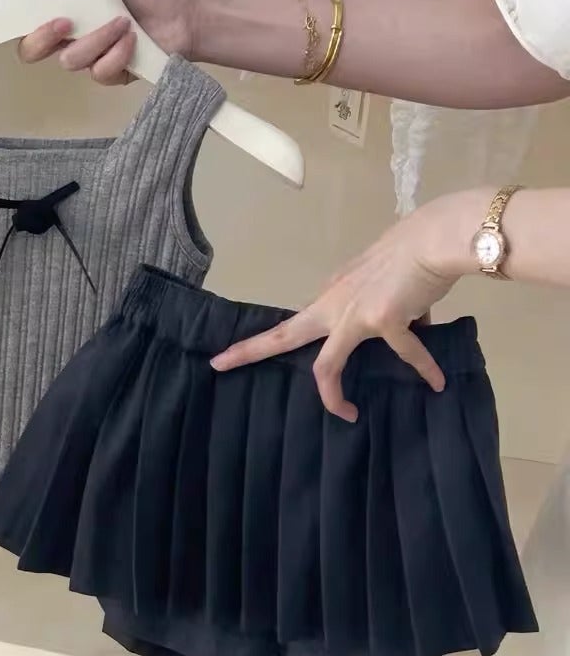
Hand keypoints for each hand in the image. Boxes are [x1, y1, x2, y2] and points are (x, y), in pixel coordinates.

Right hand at [13, 0, 202, 85]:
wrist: (189, 11)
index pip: (21, 5)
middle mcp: (68, 29)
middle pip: (29, 47)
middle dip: (39, 38)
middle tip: (63, 23)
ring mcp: (87, 53)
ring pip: (67, 61)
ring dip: (95, 41)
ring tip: (122, 22)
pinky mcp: (107, 73)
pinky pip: (96, 73)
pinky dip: (115, 55)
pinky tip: (131, 40)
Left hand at [208, 195, 482, 421]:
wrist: (432, 240)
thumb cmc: (411, 257)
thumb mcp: (381, 285)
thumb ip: (384, 311)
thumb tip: (410, 327)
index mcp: (330, 297)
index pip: (293, 322)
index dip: (265, 339)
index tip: (232, 352)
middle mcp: (333, 306)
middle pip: (282, 334)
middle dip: (248, 351)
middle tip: (218, 365)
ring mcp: (354, 315)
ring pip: (326, 364)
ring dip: (333, 395)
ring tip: (346, 415)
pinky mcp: (384, 321)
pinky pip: (406, 354)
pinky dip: (424, 368)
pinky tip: (437, 382)